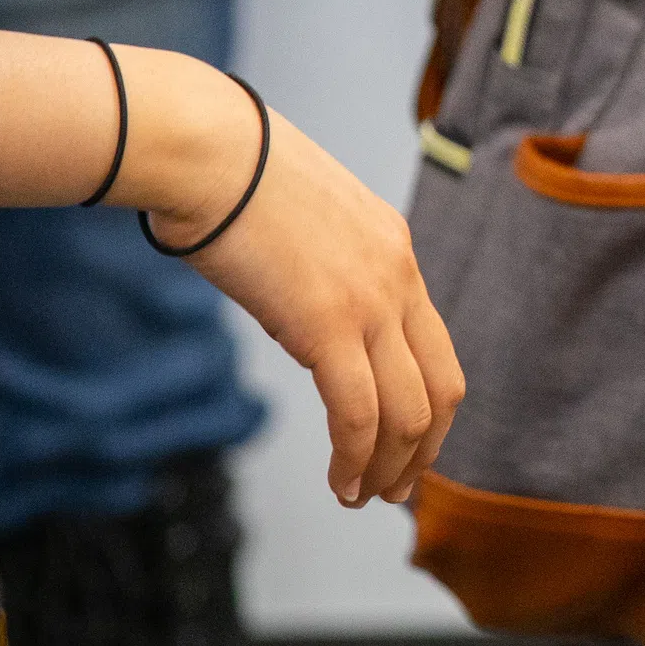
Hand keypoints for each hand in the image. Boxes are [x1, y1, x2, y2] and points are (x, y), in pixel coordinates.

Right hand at [0, 30, 464, 506]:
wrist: (204, 148)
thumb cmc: (232, 177)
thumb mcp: (303, 224)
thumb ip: (323, 273)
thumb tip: (308, 324)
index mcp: (397, 254)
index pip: (438, 351)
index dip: (432, 410)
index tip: (410, 447)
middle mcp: (398, 280)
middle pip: (440, 390)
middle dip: (423, 450)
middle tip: (397, 490)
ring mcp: (369, 302)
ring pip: (406, 412)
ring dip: (388, 467)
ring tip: (363, 498)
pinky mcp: (327, 323)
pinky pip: (358, 412)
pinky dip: (355, 458)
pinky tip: (341, 482)